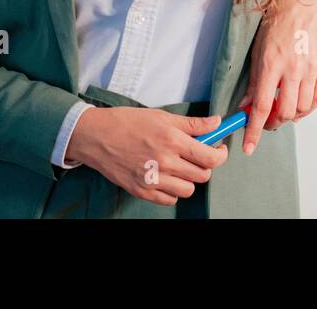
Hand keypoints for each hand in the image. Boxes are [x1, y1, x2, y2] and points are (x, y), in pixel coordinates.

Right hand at [65, 106, 229, 204]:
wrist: (96, 136)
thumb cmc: (127, 122)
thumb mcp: (162, 116)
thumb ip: (193, 124)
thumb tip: (217, 122)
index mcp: (172, 140)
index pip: (210, 157)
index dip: (220, 155)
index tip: (218, 149)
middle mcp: (165, 162)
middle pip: (202, 175)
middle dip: (205, 166)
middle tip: (198, 156)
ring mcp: (153, 179)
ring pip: (188, 190)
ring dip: (189, 180)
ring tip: (181, 167)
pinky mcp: (142, 191)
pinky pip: (169, 200)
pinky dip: (173, 192)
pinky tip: (167, 177)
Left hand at [238, 0, 316, 155]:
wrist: (303, 5)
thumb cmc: (276, 25)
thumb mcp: (257, 51)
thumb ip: (254, 82)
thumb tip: (246, 107)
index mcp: (272, 64)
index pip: (263, 106)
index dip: (254, 130)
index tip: (249, 146)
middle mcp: (294, 68)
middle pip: (286, 112)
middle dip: (274, 123)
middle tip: (267, 120)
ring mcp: (313, 68)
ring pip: (304, 108)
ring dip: (291, 115)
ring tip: (284, 109)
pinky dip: (308, 107)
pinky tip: (300, 104)